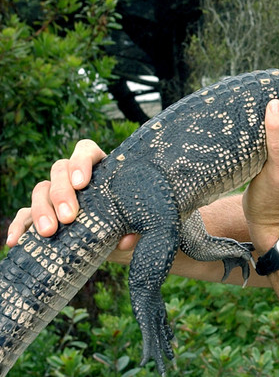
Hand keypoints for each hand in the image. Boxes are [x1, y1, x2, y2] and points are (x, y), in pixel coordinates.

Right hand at [5, 139, 139, 259]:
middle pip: (59, 169)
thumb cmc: (135, 227)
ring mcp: (57, 196)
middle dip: (61, 192)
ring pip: (40, 189)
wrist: (123, 247)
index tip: (81, 183)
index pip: (86, 151)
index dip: (80, 162)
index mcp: (103, 170)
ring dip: (41, 209)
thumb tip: (126, 240)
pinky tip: (16, 242)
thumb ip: (139, 228)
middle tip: (68, 217)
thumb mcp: (142, 226)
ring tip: (49, 233)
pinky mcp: (45, 216)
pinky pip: (24, 216)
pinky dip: (19, 227)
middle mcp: (76, 179)